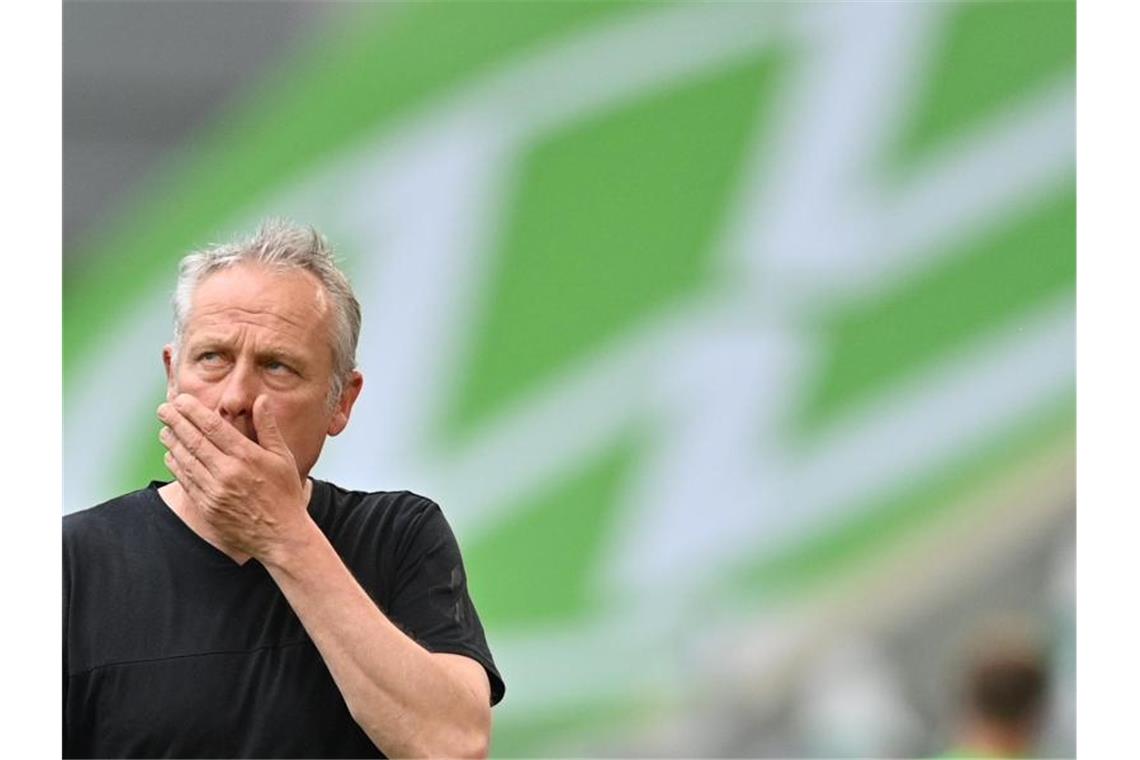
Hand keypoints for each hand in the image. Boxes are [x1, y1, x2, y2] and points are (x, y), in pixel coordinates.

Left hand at [157, 393, 312, 562]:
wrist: (281, 536)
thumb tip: (260, 400)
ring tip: (164, 429)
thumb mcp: (283, 457)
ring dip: (172, 442)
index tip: (181, 400)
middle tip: (164, 409)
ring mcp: (215, 491)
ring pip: (185, 460)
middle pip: (194, 440)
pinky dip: (176, 465)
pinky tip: (171, 455)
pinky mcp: (207, 507)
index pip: (212, 426)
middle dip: (175, 421)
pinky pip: (186, 481)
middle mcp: (228, 472)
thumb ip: (268, 427)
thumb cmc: (286, 494)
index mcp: (247, 456)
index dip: (193, 411)